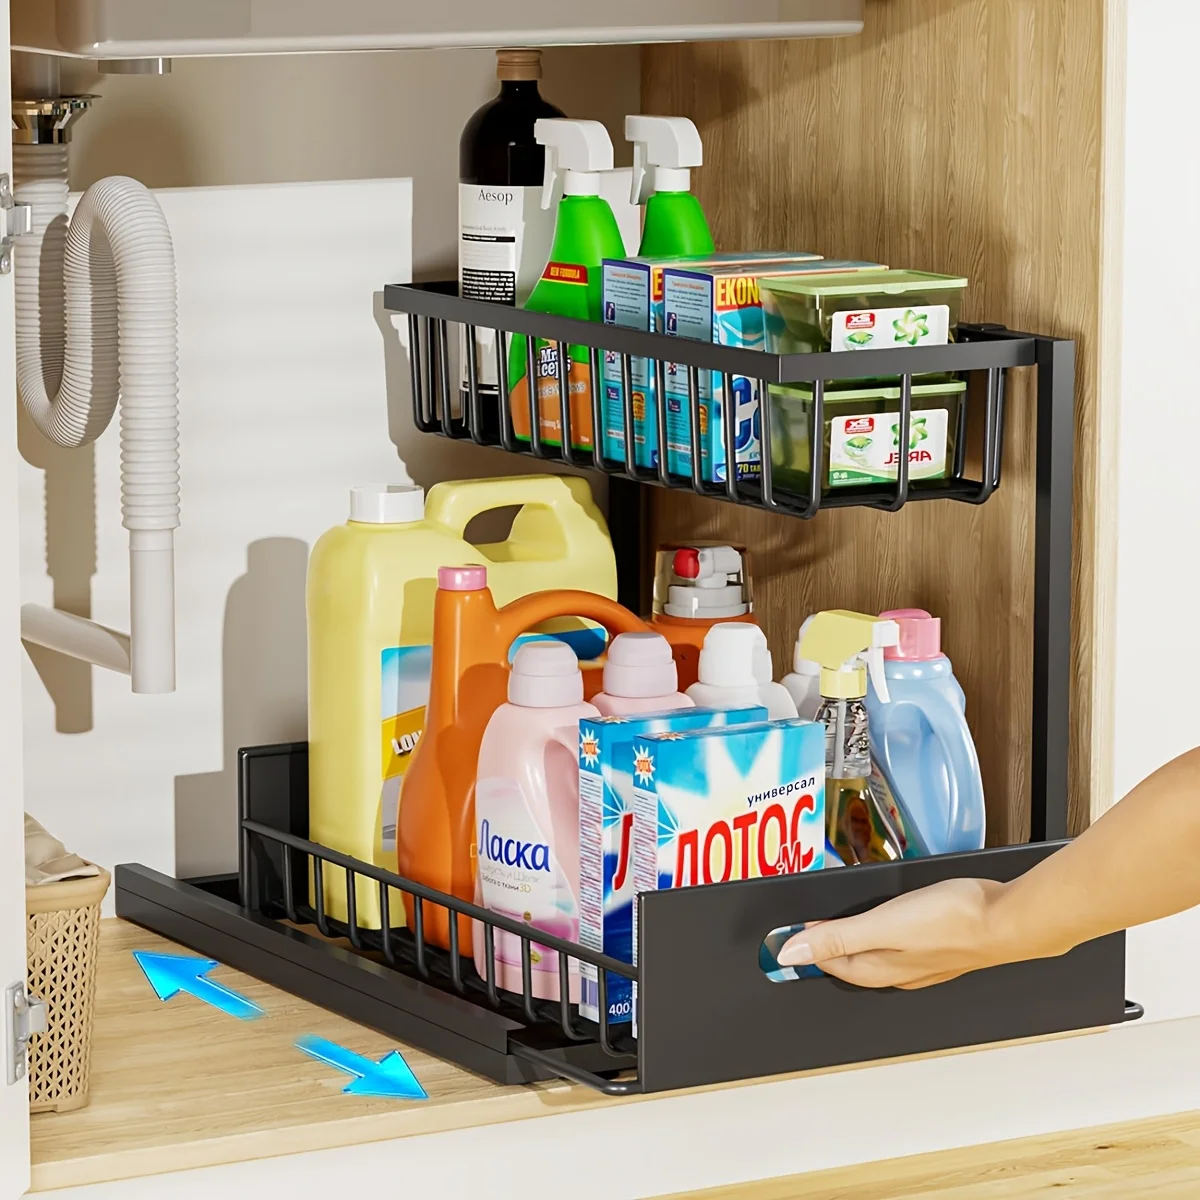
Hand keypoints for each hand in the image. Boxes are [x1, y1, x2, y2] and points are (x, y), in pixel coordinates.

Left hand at [777, 877, 1012, 989]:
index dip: (810, 945)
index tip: (793, 929)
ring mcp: (923, 963)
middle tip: (813, 925)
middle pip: (853, 962)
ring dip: (858, 940)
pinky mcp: (941, 947)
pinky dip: (887, 935)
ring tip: (845, 921)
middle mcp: (899, 972)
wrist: (1008, 920)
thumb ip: (836, 937)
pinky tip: (892, 923)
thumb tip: (790, 953)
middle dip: (831, 945)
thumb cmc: (950, 921)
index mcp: (879, 969)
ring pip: (879, 955)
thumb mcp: (882, 924)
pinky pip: (902, 947)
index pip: (831, 963)